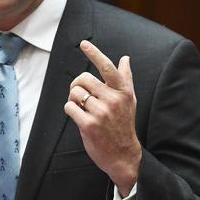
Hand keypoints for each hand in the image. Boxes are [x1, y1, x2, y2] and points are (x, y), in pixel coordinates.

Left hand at [64, 40, 141, 195]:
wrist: (124, 155)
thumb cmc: (124, 124)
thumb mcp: (130, 100)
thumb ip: (126, 78)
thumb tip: (125, 58)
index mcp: (122, 92)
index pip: (107, 68)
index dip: (94, 54)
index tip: (83, 43)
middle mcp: (113, 100)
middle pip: (83, 79)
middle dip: (77, 85)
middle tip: (80, 95)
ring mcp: (101, 113)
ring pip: (75, 93)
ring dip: (73, 99)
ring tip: (81, 107)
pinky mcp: (89, 125)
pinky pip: (70, 107)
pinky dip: (70, 110)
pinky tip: (78, 117)